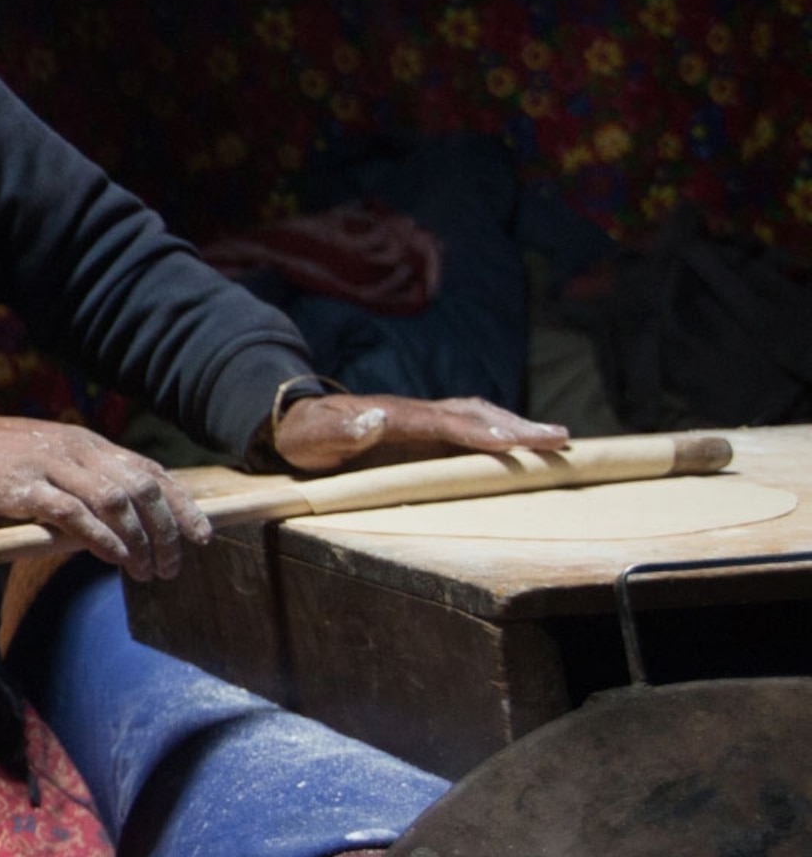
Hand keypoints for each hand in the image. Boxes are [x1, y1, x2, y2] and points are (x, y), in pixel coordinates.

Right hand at [0, 415, 211, 580]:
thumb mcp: (44, 459)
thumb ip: (79, 481)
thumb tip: (116, 518)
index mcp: (85, 441)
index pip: (150, 471)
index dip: (181, 505)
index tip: (201, 536)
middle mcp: (76, 450)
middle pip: (142, 489)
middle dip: (167, 531)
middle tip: (173, 566)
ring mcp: (52, 467)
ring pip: (116, 502)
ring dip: (140, 541)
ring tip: (149, 572)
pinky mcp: (26, 489)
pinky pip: (77, 515)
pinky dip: (104, 539)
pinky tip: (117, 559)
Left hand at [273, 393, 568, 473]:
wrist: (298, 422)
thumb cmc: (307, 435)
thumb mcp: (315, 436)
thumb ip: (342, 430)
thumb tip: (373, 418)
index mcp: (393, 416)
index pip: (442, 424)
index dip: (474, 432)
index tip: (508, 444)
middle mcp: (415, 412)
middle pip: (472, 414)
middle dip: (516, 426)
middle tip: (558, 438)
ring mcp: (423, 418)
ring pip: (477, 415)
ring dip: (516, 425)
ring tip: (556, 439)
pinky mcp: (425, 430)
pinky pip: (470, 426)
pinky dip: (501, 429)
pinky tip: (524, 442)